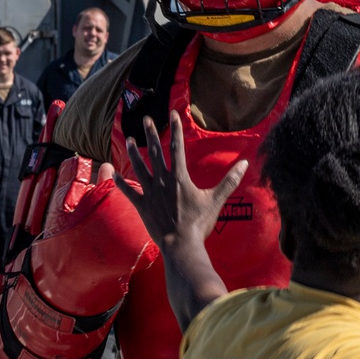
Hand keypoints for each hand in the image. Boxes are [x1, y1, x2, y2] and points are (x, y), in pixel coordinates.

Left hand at [113, 111, 247, 251]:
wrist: (181, 244)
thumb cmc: (199, 223)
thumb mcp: (216, 200)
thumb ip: (229, 180)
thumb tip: (245, 163)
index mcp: (180, 178)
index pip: (177, 147)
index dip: (176, 129)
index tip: (173, 114)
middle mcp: (162, 181)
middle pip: (155, 153)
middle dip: (151, 134)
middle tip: (147, 120)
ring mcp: (150, 193)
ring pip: (139, 168)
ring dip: (133, 153)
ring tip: (129, 141)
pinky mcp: (141, 206)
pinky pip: (129, 192)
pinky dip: (122, 183)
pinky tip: (114, 175)